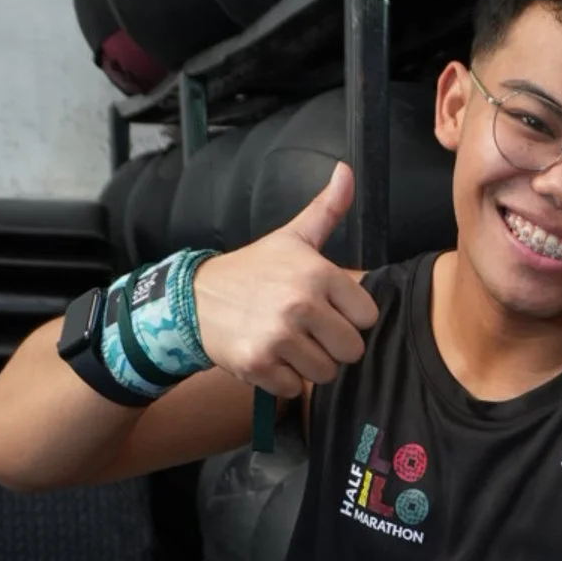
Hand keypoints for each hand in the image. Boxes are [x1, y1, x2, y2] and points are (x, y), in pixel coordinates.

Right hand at [193, 163, 378, 398]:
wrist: (193, 299)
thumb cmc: (252, 271)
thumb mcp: (291, 238)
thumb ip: (327, 210)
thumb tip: (347, 171)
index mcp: (318, 274)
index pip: (367, 317)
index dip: (348, 317)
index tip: (324, 308)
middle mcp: (301, 304)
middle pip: (352, 350)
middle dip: (331, 345)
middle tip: (305, 329)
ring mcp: (279, 336)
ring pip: (326, 373)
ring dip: (308, 365)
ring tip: (286, 342)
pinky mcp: (259, 365)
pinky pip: (295, 389)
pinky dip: (282, 380)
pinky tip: (268, 356)